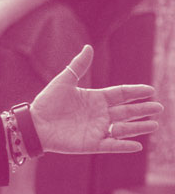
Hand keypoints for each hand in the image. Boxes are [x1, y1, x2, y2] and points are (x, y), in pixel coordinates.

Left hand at [30, 45, 162, 153]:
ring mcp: (97, 130)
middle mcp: (100, 114)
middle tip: (159, 108)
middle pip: (126, 111)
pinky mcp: (91, 144)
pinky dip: (123, 146)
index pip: (120, 94)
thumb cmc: (48, 102)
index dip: (135, 92)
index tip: (150, 90)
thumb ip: (78, 66)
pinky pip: (111, 146)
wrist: (34, 123)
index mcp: (95, 99)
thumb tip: (88, 47)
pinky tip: (137, 145)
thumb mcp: (64, 81)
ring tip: (154, 125)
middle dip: (142, 110)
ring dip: (138, 127)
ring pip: (123, 129)